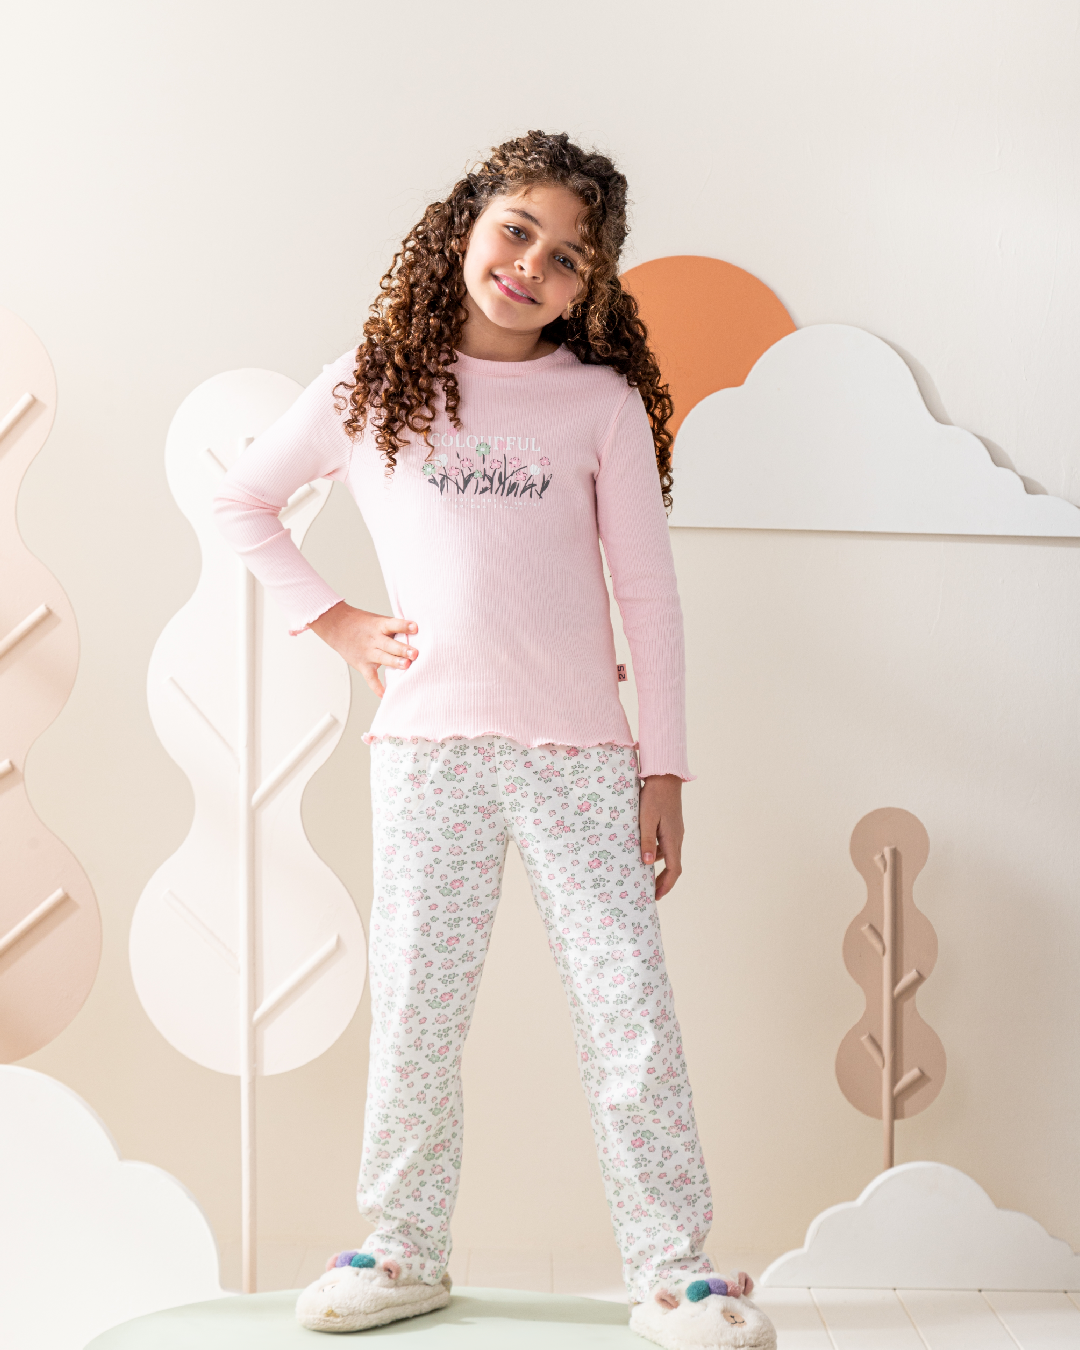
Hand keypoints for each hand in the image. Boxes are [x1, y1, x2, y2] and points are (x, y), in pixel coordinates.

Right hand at [309, 601, 416, 698]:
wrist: (337, 626)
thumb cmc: (362, 623)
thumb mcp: (378, 621)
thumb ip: (394, 629)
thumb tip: (417, 635)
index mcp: (380, 626)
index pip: (393, 624)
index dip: (404, 626)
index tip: (415, 627)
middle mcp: (374, 640)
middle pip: (390, 645)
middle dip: (403, 649)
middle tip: (415, 653)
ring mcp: (368, 653)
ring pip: (383, 658)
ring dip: (395, 663)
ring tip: (406, 666)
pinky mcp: (363, 665)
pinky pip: (370, 678)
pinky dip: (377, 687)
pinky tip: (385, 694)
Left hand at [639, 773, 683, 899]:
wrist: (665, 776)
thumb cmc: (654, 796)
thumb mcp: (646, 819)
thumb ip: (646, 841)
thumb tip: (646, 863)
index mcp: (673, 839)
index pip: (674, 869)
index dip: (666, 885)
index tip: (656, 896)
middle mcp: (677, 837)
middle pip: (673, 865)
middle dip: (663, 880)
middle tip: (650, 892)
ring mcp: (675, 830)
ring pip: (669, 854)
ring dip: (658, 867)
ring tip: (642, 873)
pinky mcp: (671, 824)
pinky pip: (665, 844)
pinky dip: (656, 853)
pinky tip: (643, 850)